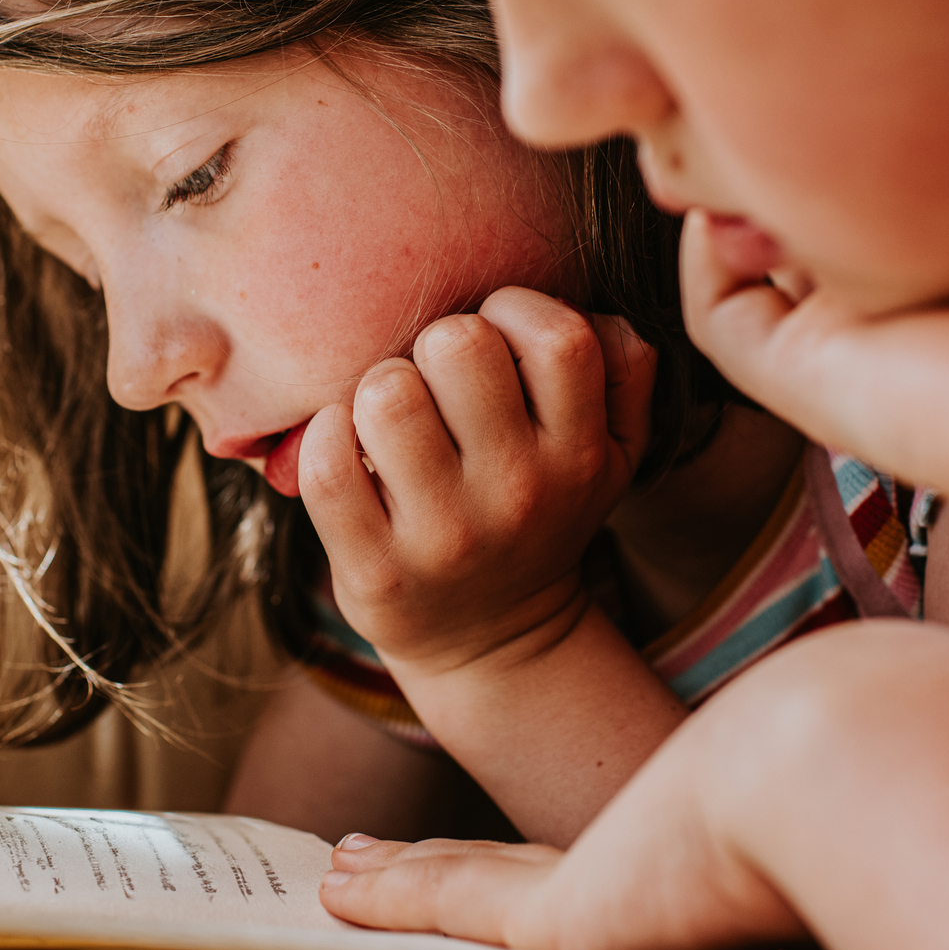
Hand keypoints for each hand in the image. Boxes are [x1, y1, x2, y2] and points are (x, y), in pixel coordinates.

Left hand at [300, 286, 655, 673]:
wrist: (493, 641)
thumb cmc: (541, 511)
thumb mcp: (614, 452)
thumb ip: (625, 368)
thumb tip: (591, 308)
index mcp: (578, 455)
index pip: (561, 338)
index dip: (516, 311)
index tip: (497, 339)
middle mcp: (517, 494)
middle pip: (457, 346)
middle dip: (435, 342)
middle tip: (434, 379)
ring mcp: (444, 536)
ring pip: (386, 395)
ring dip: (377, 387)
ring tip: (390, 415)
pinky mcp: (375, 569)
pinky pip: (328, 465)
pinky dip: (323, 435)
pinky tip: (344, 441)